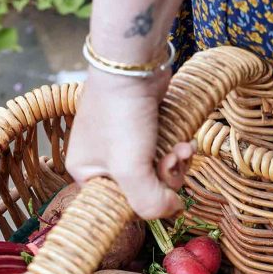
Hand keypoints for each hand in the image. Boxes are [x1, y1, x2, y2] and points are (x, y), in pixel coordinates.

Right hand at [66, 67, 195, 219]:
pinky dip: (177, 150)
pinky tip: (185, 142)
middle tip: (172, 161)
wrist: (133, 63)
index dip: (145, 204)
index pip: (121, 207)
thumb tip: (173, 209)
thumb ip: (149, 202)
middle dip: (165, 180)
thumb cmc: (122, 116)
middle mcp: (102, 162)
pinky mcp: (143, 130)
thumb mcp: (131, 170)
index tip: (160, 193)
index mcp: (87, 175)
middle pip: (143, 191)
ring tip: (182, 149)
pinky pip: (163, 153)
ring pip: (157, 173)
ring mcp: (123, 145)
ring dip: (175, 165)